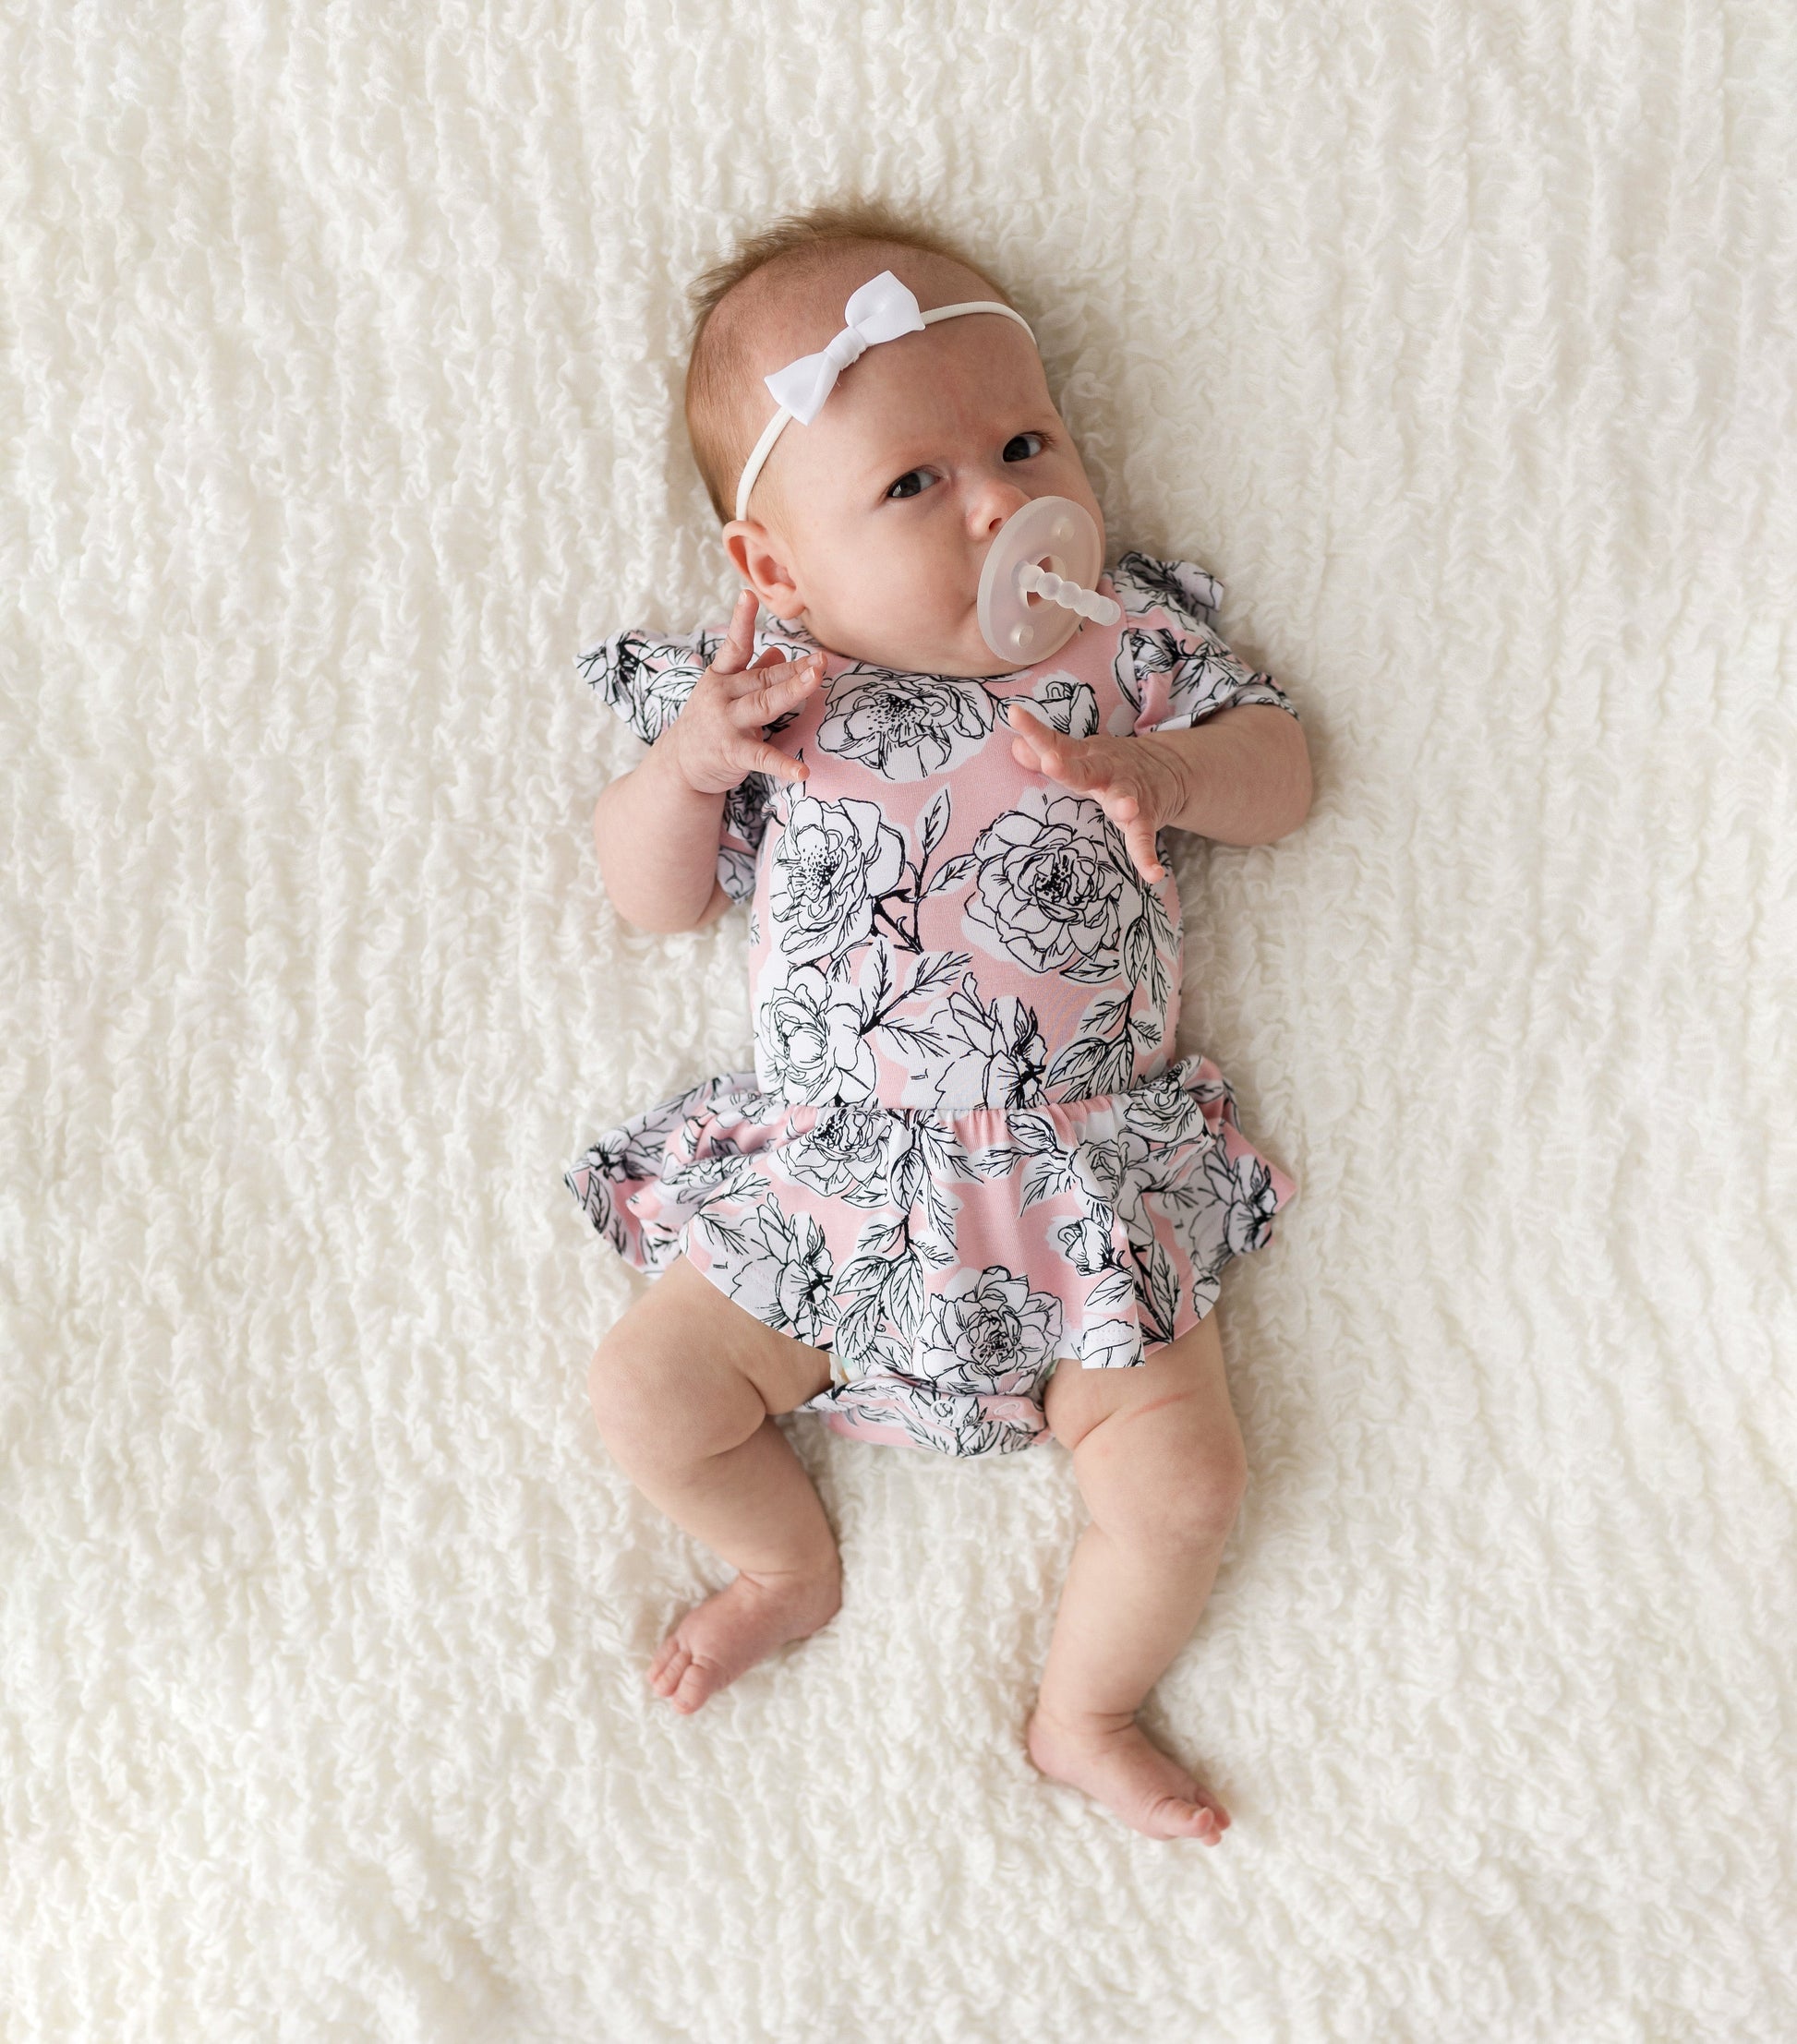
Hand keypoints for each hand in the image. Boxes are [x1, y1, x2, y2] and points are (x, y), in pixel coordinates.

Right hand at [664, 589, 821, 796]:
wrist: (680, 766)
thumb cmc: (709, 724)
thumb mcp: (727, 693)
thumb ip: (755, 673)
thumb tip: (780, 651)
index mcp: (721, 678)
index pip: (734, 646)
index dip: (741, 621)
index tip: (748, 596)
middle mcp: (721, 696)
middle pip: (763, 678)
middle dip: (793, 668)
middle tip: (820, 659)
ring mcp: (726, 724)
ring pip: (764, 705)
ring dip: (791, 692)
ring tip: (815, 681)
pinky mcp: (732, 753)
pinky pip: (761, 757)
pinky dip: (782, 765)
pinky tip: (802, 772)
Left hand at [1005, 704, 1189, 882]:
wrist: (1170, 767)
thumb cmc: (1111, 765)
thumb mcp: (1082, 754)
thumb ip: (1049, 752)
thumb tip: (1015, 746)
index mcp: (1086, 756)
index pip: (1055, 742)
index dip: (1034, 730)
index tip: (1014, 713)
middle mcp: (1107, 771)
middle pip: (1085, 769)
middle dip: (1068, 768)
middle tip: (1050, 763)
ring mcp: (1129, 793)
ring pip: (1125, 798)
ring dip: (1124, 804)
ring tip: (1126, 810)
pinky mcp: (1147, 816)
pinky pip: (1144, 838)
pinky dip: (1147, 856)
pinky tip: (1153, 874)